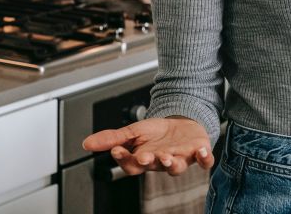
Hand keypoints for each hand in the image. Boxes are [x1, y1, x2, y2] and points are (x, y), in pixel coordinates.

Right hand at [82, 117, 214, 175]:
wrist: (183, 123)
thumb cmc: (157, 132)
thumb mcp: (133, 131)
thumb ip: (112, 138)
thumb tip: (86, 144)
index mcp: (144, 158)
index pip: (131, 164)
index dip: (124, 158)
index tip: (117, 149)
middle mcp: (162, 161)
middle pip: (154, 166)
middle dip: (149, 161)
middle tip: (144, 156)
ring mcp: (182, 158)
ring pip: (177, 167)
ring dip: (172, 164)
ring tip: (168, 158)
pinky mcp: (199, 152)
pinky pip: (204, 160)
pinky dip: (204, 157)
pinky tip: (202, 151)